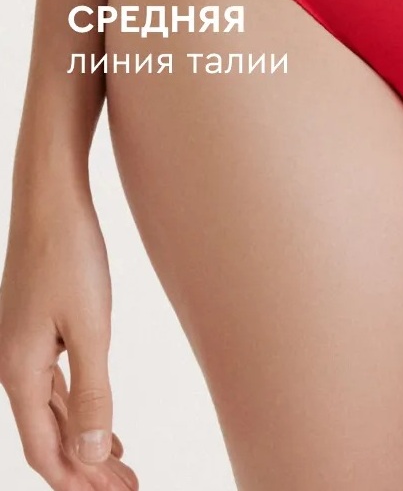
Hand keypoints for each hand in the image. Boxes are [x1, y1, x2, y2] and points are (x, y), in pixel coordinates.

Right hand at [0, 160, 138, 489]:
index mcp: (19, 371)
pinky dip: (80, 410)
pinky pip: (57, 386)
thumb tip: (88, 456)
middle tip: (129, 487)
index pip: (43, 449)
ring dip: (86, 442)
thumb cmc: (71, 256)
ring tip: (121, 467)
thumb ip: (91, 390)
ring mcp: (24, 346)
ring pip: (54, 412)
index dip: (75, 482)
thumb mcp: (91, 325)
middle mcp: (14, 365)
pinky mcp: (39, 328)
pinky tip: (102, 422)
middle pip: (49, 436)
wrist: (51, 199)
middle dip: (86, 469)